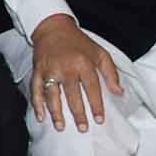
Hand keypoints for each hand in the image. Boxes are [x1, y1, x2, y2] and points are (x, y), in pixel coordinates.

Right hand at [28, 15, 121, 132]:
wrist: (53, 27)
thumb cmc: (79, 42)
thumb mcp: (100, 53)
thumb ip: (111, 73)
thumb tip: (119, 93)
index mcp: (83, 63)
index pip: (92, 88)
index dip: (96, 105)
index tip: (99, 120)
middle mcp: (66, 67)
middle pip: (72, 95)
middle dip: (78, 113)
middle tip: (82, 128)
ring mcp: (50, 70)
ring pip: (52, 95)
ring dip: (56, 113)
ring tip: (61, 126)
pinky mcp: (38, 71)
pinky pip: (36, 90)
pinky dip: (37, 104)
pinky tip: (40, 117)